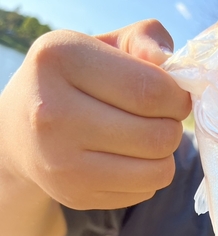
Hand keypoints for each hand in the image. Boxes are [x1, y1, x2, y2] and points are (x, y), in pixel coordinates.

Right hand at [0, 20, 190, 209]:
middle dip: (173, 128)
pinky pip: (144, 192)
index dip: (178, 99)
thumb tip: (173, 68)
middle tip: (161, 120)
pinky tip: (126, 160)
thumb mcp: (103, 45)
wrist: (22, 132)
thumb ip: (144, 40)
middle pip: (157, 136)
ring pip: (157, 172)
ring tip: (147, 140)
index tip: (176, 99)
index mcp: (61, 61)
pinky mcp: (76, 195)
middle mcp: (53, 114)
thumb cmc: (75, 81)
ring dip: (165, 156)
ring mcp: (63, 163)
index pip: (150, 90)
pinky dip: (147, 177)